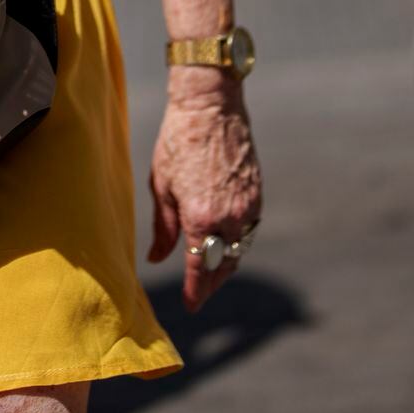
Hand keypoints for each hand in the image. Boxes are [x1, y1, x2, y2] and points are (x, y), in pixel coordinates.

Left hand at [147, 72, 261, 311]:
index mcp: (201, 217)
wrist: (210, 106)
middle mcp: (229, 217)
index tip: (191, 305)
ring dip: (226, 267)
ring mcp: (248, 207)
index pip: (201, 268)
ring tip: (210, 275)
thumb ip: (163, 227)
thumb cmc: (178, 141)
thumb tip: (156, 258)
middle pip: (224, 266)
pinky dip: (237, 245)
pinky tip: (224, 247)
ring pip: (239, 252)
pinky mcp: (257, 195)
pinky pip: (249, 232)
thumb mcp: (161, 185)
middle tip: (199, 296)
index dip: (196, 291)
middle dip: (211, 284)